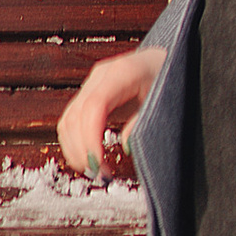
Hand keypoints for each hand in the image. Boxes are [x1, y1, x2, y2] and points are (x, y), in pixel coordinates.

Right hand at [56, 42, 160, 178]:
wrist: (163, 61)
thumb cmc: (168, 78)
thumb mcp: (164, 100)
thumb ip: (143, 122)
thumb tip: (126, 146)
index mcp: (122, 72)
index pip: (94, 106)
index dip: (91, 138)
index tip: (98, 163)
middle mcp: (100, 76)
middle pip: (76, 115)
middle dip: (82, 150)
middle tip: (99, 174)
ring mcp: (91, 83)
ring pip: (68, 120)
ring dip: (75, 149)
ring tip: (94, 170)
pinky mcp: (87, 94)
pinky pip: (70, 120)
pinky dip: (73, 142)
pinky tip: (86, 158)